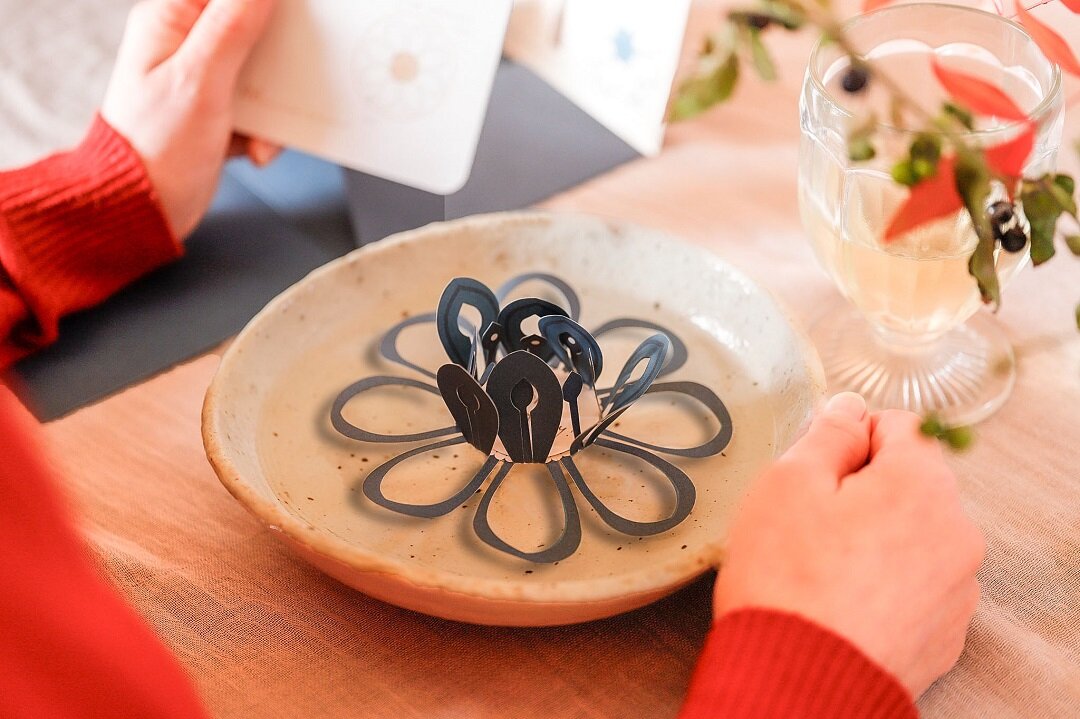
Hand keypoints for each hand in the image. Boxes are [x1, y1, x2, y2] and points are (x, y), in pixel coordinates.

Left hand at [102, 0, 278, 238]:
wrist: (145, 212)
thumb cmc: (154, 150)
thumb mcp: (201, 81)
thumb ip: (234, 25)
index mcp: (170, 20)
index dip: (267, 3)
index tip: (297, 18)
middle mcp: (185, 44)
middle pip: (253, 28)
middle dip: (277, 64)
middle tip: (283, 82)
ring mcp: (201, 79)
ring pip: (262, 72)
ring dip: (273, 105)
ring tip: (260, 130)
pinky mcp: (216, 111)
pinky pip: (258, 107)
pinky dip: (264, 130)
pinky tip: (254, 148)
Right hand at [713, 393, 984, 697]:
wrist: (796, 682)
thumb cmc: (787, 579)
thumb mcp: (788, 481)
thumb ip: (827, 433)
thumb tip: (848, 410)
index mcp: (923, 484)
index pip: (899, 424)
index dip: (848, 437)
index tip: (815, 469)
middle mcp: (956, 533)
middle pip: (909, 482)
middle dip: (862, 490)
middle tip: (808, 521)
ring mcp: (956, 589)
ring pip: (912, 535)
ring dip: (874, 537)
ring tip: (820, 567)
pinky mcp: (944, 633)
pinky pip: (915, 584)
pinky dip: (883, 583)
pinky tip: (840, 600)